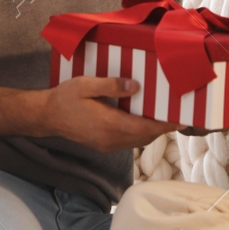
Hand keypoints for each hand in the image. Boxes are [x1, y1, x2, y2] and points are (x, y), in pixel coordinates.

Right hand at [39, 76, 189, 151]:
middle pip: (145, 137)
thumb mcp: (86, 85)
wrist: (47, 116)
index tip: (181, 119)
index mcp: (109, 125)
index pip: (145, 129)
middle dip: (163, 128)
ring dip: (153, 131)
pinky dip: (141, 132)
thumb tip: (136, 87)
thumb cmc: (65, 98)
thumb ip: (112, 85)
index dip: (165, 125)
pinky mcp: (104, 144)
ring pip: (138, 140)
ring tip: (165, 116)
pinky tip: (144, 120)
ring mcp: (108, 144)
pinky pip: (129, 140)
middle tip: (180, 115)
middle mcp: (111, 139)